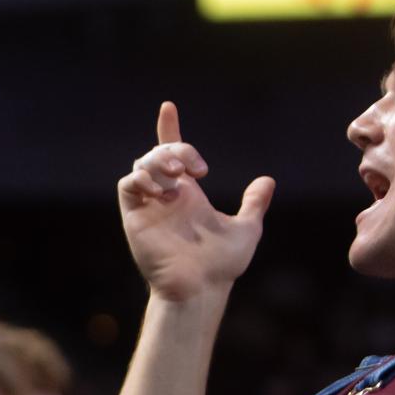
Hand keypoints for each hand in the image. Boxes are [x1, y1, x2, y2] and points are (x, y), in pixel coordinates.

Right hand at [116, 102, 274, 303]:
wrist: (201, 287)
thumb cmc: (221, 264)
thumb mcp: (246, 229)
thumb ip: (253, 204)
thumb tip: (267, 180)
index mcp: (188, 194)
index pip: (174, 154)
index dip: (169, 129)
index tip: (168, 107)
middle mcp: (166, 195)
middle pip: (159, 152)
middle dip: (175, 148)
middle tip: (194, 168)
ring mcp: (149, 205)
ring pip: (141, 164)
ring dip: (159, 162)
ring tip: (178, 178)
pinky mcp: (135, 216)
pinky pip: (127, 185)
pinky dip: (142, 179)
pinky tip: (163, 190)